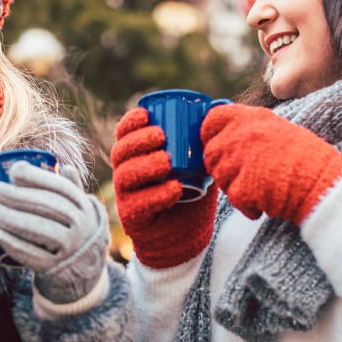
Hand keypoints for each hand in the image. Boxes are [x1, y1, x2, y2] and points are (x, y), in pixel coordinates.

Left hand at [0, 163, 108, 304]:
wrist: (83, 271)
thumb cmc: (72, 231)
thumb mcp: (78, 210)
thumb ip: (71, 189)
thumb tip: (65, 166)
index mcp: (84, 207)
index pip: (60, 188)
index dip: (36, 177)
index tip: (14, 172)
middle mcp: (81, 226)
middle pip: (47, 207)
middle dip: (16, 196)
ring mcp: (70, 249)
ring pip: (38, 229)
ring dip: (10, 218)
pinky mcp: (54, 268)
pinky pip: (29, 254)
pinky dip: (8, 242)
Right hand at [110, 107, 216, 268]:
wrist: (187, 235)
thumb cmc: (191, 193)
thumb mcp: (198, 164)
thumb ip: (204, 141)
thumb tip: (220, 107)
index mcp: (136, 156)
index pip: (123, 134)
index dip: (130, 122)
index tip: (146, 114)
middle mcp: (126, 173)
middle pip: (120, 152)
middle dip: (138, 141)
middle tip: (161, 136)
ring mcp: (126, 196)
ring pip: (126, 176)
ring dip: (146, 166)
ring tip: (168, 162)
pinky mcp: (133, 218)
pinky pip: (139, 204)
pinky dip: (158, 195)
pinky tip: (175, 189)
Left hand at [201, 104, 341, 224]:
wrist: (323, 182)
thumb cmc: (307, 158)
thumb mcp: (278, 129)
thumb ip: (249, 129)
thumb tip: (225, 136)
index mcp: (251, 118)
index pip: (212, 119)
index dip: (209, 134)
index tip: (216, 144)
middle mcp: (241, 135)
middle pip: (211, 153)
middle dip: (222, 167)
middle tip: (245, 175)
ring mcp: (238, 161)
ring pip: (219, 177)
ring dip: (235, 186)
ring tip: (261, 187)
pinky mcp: (241, 187)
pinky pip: (233, 198)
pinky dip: (247, 205)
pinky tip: (266, 201)